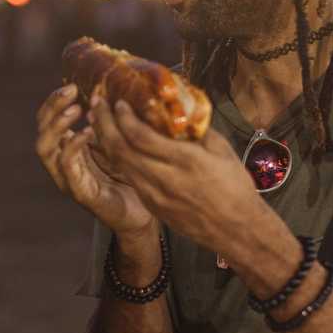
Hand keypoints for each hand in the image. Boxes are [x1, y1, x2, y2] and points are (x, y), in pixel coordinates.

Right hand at [35, 84, 155, 238]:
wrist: (143, 215)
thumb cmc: (130, 177)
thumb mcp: (118, 143)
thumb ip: (108, 123)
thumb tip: (108, 92)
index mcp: (68, 149)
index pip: (48, 121)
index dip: (54, 102)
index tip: (71, 85)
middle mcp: (62, 164)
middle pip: (42, 131)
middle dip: (52, 108)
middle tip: (70, 91)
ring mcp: (68, 179)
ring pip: (46, 150)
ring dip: (58, 125)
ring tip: (76, 109)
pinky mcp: (81, 193)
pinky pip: (68, 169)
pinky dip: (73, 148)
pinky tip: (87, 133)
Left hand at [87, 95, 269, 255]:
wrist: (236, 230)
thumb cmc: (235, 187)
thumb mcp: (222, 150)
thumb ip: (197, 129)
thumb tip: (179, 108)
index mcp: (186, 161)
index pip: (142, 137)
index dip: (124, 117)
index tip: (117, 101)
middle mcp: (166, 179)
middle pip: (122, 149)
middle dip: (105, 124)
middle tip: (97, 104)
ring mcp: (156, 195)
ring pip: (120, 164)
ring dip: (105, 140)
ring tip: (98, 121)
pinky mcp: (152, 205)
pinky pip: (129, 177)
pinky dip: (117, 158)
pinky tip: (112, 144)